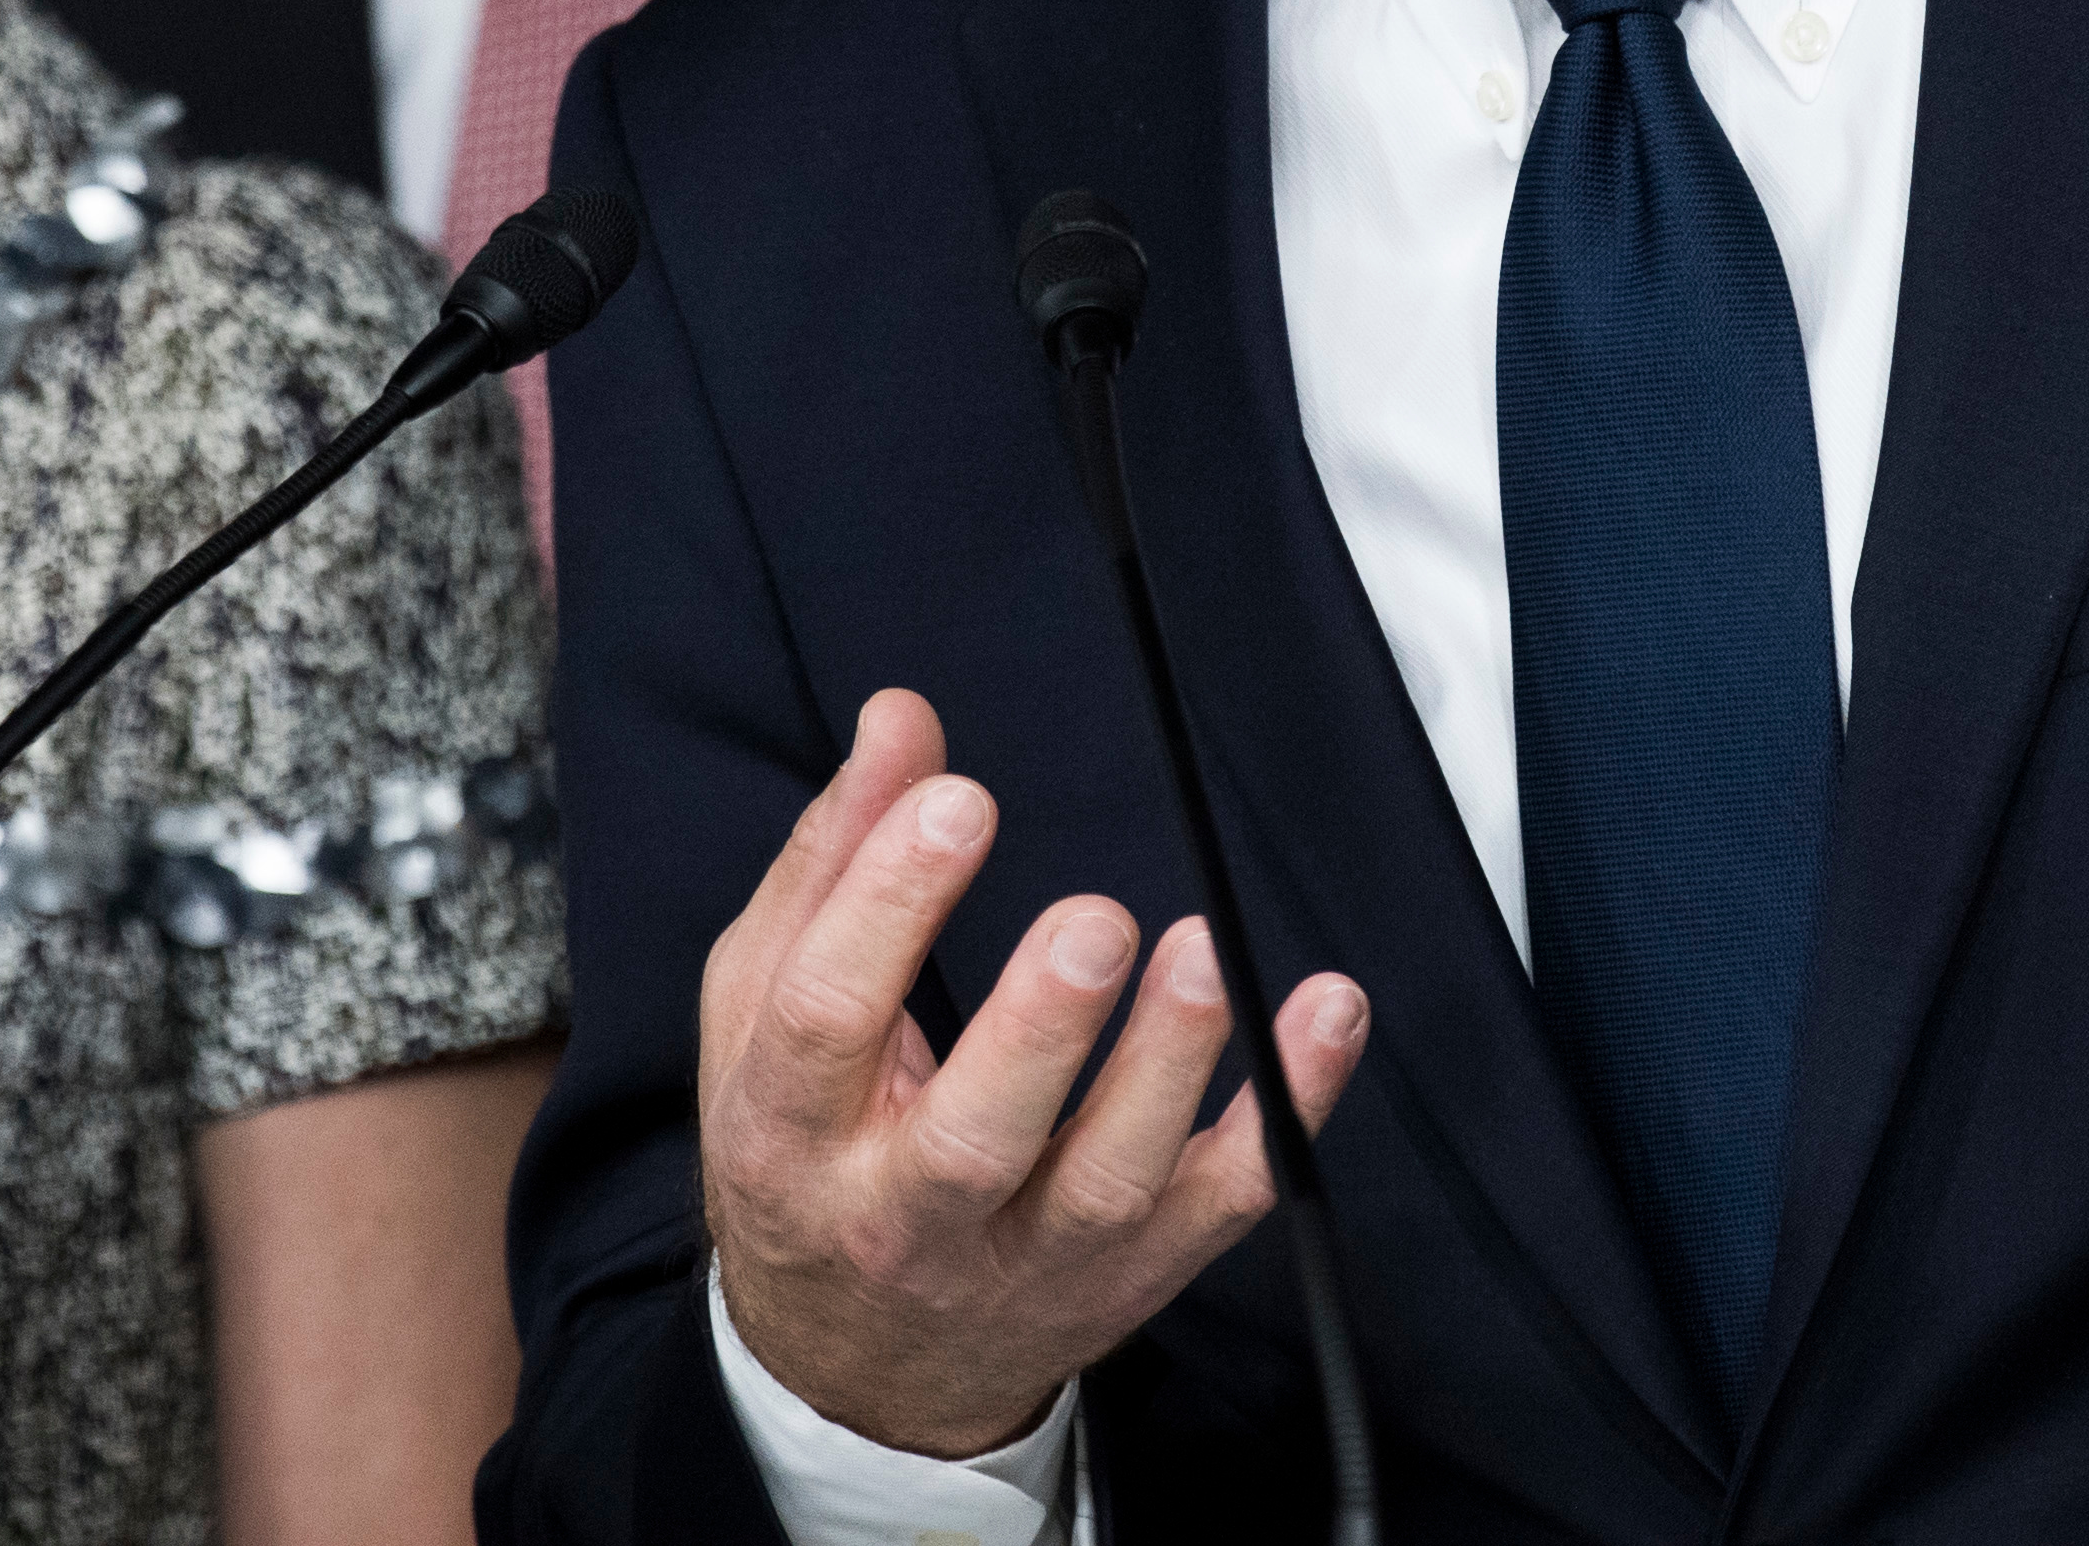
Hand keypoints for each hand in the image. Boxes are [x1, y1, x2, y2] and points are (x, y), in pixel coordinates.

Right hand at [698, 688, 1371, 1457]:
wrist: (860, 1366)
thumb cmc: (811, 1152)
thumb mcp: (764, 1012)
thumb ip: (832, 860)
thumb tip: (902, 723)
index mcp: (791, 1134)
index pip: (826, 1021)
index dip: (888, 906)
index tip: (957, 802)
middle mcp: (907, 1213)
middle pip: (973, 1138)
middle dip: (1040, 1029)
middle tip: (1093, 921)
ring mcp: (1032, 1254)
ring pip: (1108, 1182)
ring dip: (1168, 1067)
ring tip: (1201, 958)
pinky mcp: (1137, 1269)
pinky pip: (1225, 1199)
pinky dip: (1286, 1111)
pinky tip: (1324, 1014)